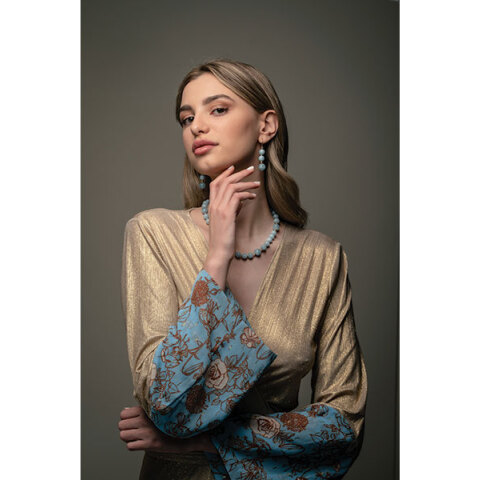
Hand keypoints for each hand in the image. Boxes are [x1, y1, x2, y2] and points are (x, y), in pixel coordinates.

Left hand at [118, 406, 203, 452]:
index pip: (123, 413)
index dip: (126, 419)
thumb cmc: (169, 422)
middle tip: (136, 430)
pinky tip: (142, 443)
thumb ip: (140, 410)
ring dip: (129, 438)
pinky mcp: (150, 444)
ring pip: (123, 436)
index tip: (133, 421)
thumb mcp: (156, 412)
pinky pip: (130, 446)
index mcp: (145, 409)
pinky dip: (134, 446)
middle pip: (121, 425)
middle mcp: (145, 419)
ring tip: (138, 436)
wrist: (185, 434)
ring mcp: (147, 432)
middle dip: (126, 429)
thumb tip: (125, 410)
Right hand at [203, 165, 259, 282]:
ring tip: (257, 184)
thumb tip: (241, 200)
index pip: (215, 184)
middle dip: (239, 173)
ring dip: (246, 183)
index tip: (234, 167)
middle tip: (251, 169)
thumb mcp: (227, 221)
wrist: (219, 252)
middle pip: (225, 181)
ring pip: (232, 187)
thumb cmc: (223, 239)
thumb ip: (232, 209)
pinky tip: (253, 197)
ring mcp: (219, 209)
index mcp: (211, 206)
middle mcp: (214, 205)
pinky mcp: (227, 214)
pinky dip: (247, 194)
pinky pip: (237, 197)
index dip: (224, 174)